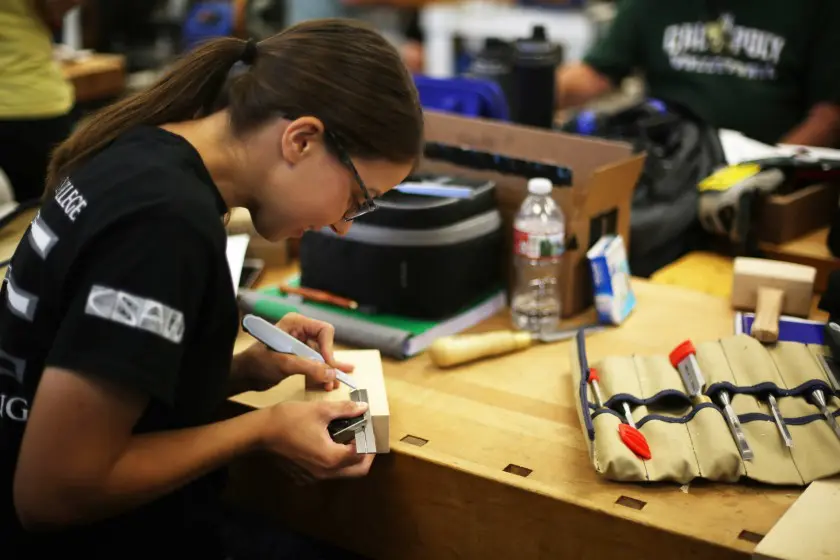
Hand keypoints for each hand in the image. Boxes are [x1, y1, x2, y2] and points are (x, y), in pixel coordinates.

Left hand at [234, 312, 354, 392]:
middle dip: (331, 362)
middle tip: (337, 378)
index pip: (323, 331)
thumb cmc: (257, 363)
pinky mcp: (299, 357)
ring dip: (328, 371)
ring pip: (322, 356)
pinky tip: (328, 383)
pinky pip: (316, 364)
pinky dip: (321, 374)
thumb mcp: (284, 364)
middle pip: (325, 344)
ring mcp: (300, 344)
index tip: (329, 366)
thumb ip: (309, 367)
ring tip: (334, 385)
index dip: (329, 348)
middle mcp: (300, 331)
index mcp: (296, 324)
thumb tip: (332, 374)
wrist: (243, 376)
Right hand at [261, 400, 373, 480]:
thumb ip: (345, 410)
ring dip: (351, 459)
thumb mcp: (320, 410)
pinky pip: (327, 473)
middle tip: (367, 438)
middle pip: (357, 471)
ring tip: (350, 438)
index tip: (370, 428)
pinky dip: (335, 462)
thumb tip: (363, 407)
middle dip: (366, 456)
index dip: (370, 442)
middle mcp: (325, 472)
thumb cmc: (289, 419)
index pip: (363, 455)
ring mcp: (313, 476)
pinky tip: (331, 444)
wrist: (260, 433)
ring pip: (342, 473)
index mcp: (332, 458)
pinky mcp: (304, 475)